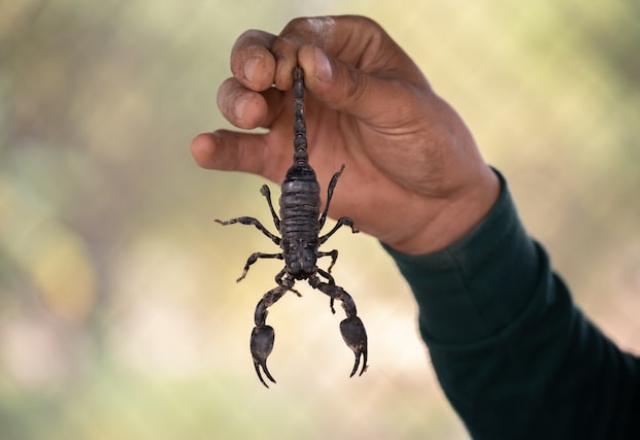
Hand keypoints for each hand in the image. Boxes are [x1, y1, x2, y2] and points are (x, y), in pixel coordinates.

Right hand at [191, 15, 498, 254]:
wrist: (433, 204)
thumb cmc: (428, 143)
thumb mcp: (403, 108)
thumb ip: (354, 87)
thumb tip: (309, 64)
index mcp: (347, 49)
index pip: (301, 35)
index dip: (289, 47)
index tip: (296, 69)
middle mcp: (312, 79)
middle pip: (261, 56)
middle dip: (252, 62)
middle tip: (261, 80)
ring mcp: (293, 120)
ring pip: (243, 97)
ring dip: (235, 99)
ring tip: (250, 114)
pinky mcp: (283, 160)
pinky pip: (242, 151)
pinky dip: (220, 148)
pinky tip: (203, 148)